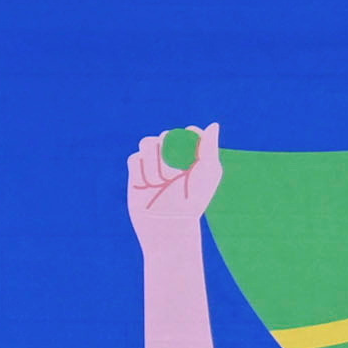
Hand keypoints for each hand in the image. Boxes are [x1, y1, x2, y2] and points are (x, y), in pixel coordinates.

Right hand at [125, 125, 221, 245]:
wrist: (168, 222)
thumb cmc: (193, 200)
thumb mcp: (207, 173)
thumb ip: (209, 147)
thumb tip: (213, 124)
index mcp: (193, 155)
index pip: (188, 132)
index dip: (187, 140)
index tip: (191, 159)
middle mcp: (173, 155)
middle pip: (165, 135)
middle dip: (169, 154)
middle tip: (175, 175)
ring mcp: (153, 162)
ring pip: (147, 143)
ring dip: (154, 162)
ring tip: (160, 182)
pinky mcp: (136, 170)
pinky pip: (134, 158)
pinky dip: (140, 171)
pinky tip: (147, 186)